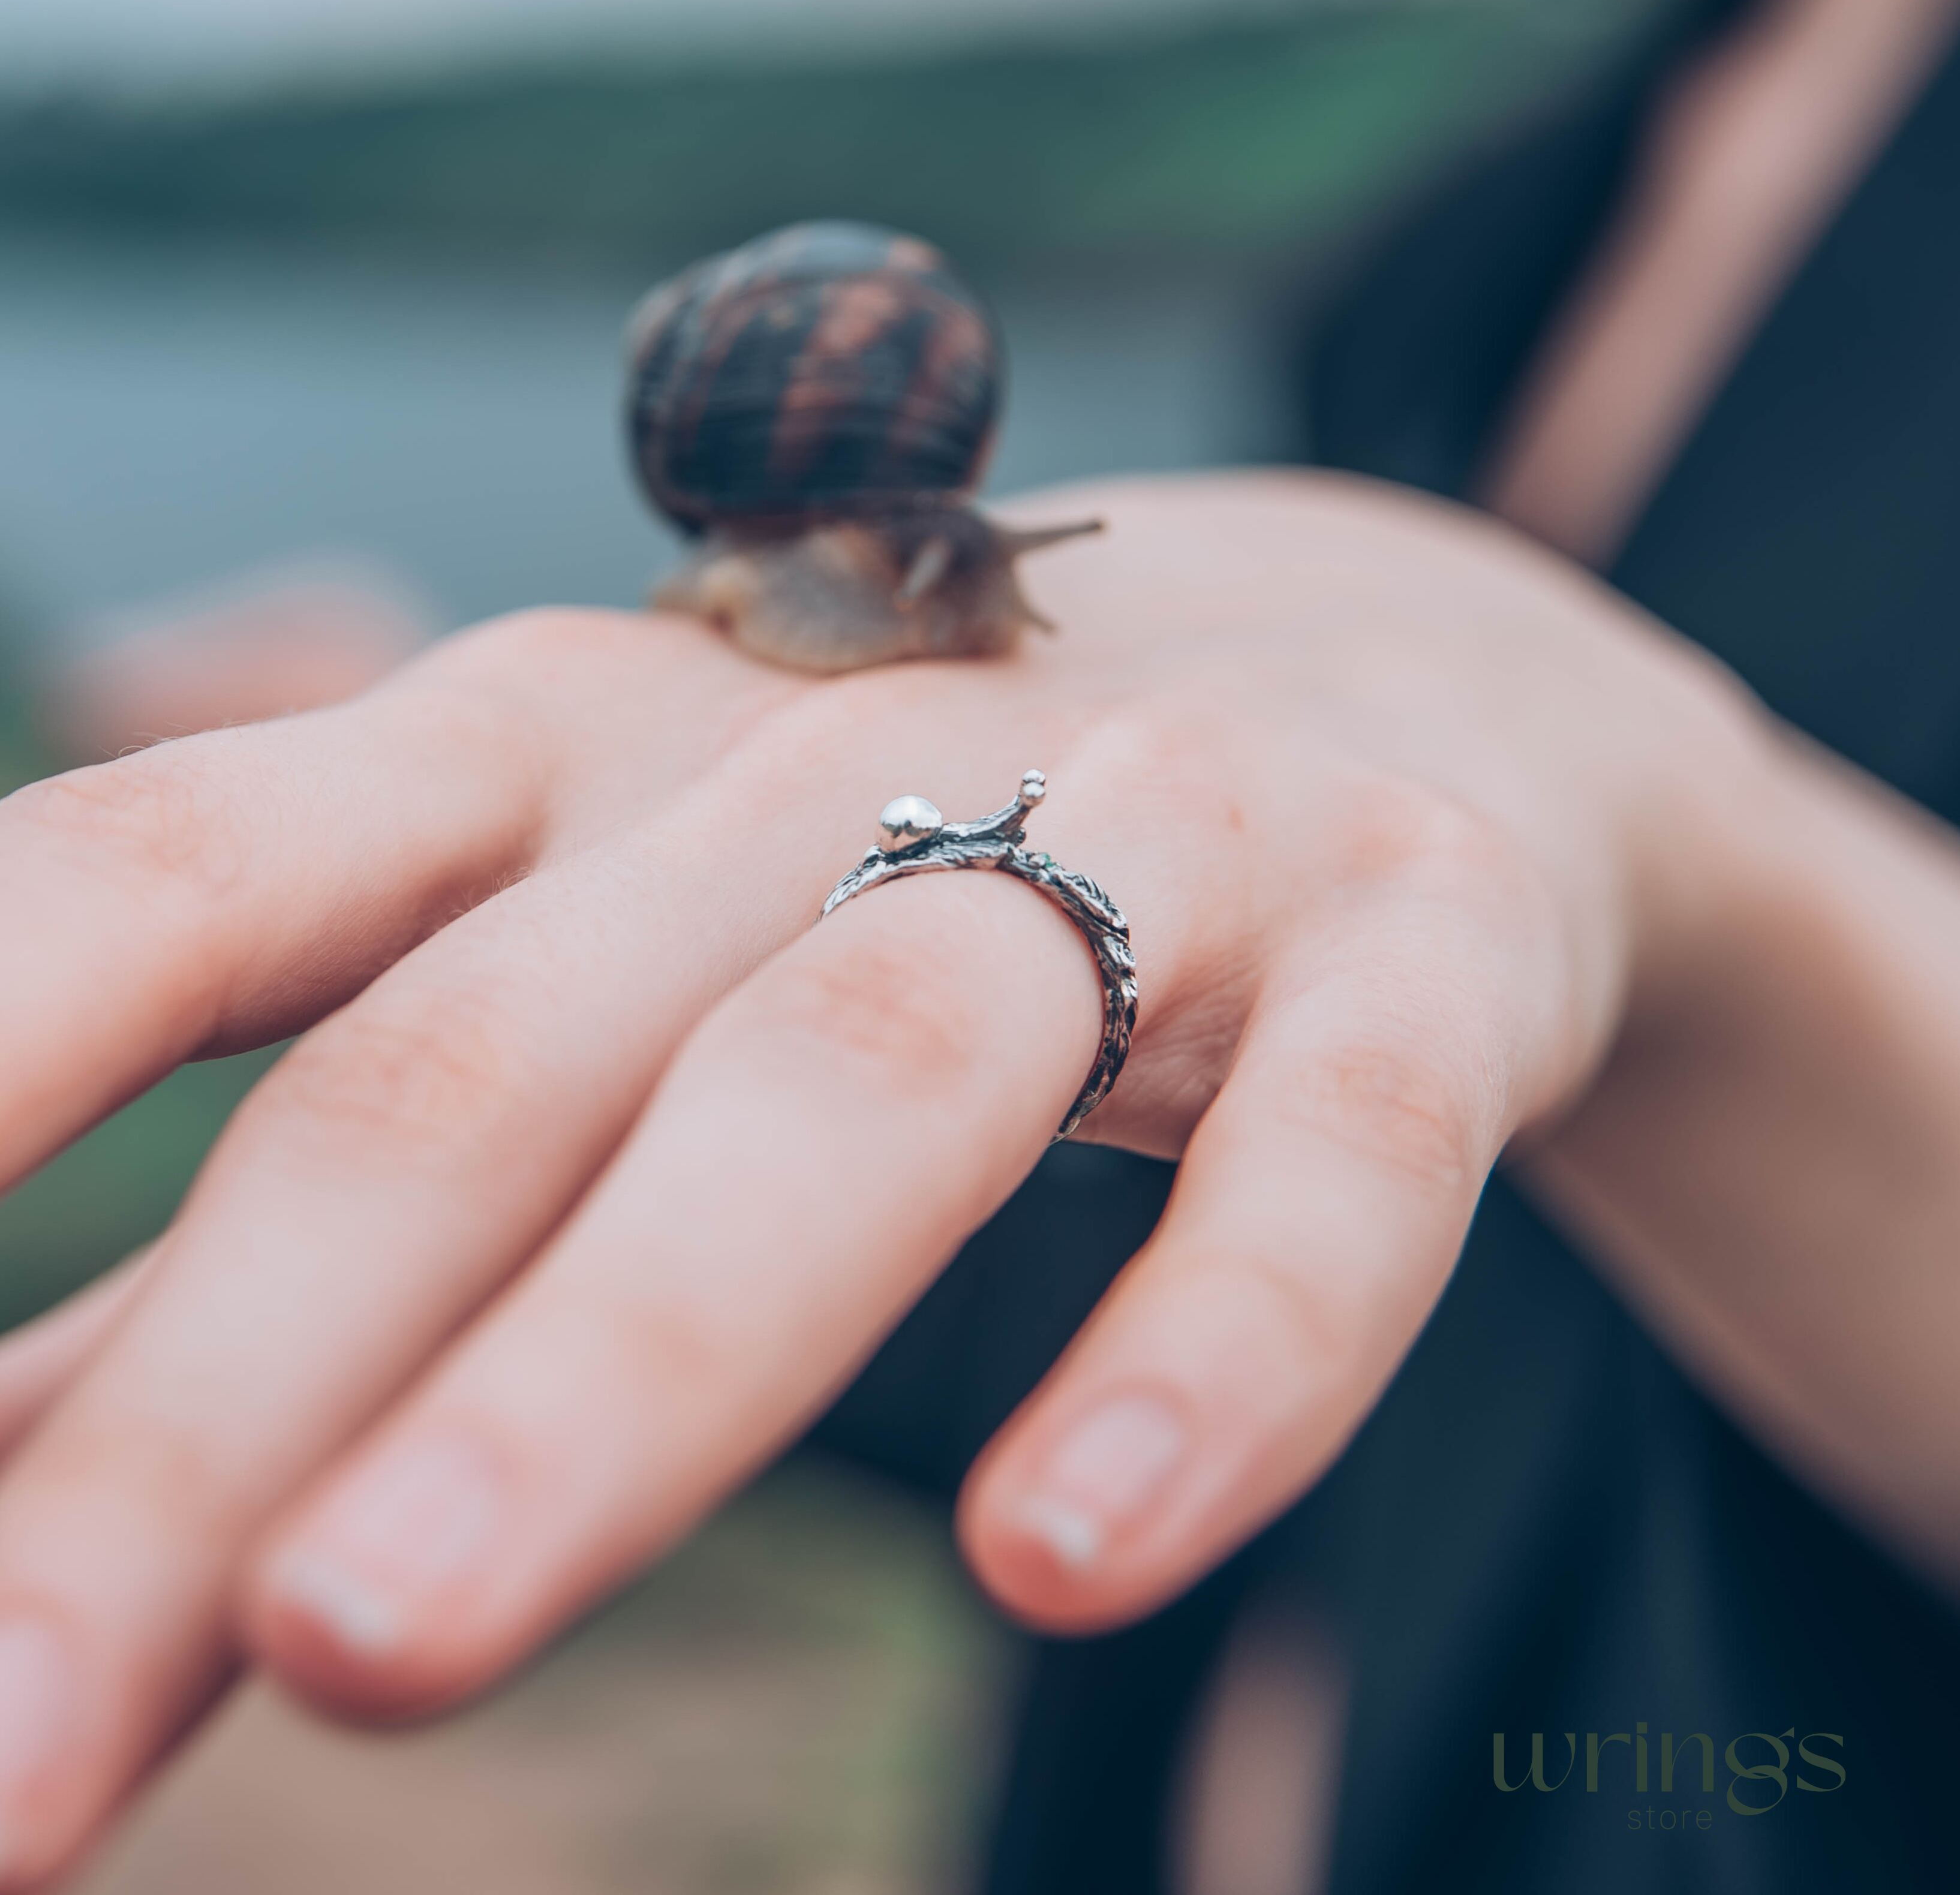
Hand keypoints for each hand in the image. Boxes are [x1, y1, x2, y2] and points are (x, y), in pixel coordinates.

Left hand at [0, 474, 1762, 1881]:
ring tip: (379, 1656)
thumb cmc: (898, 879)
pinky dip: (1212, 1343)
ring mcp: (1147, 823)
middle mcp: (812, 761)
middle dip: (230, 1405)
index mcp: (549, 756)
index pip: (186, 872)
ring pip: (864, 1074)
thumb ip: (282, 1261)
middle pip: (488, 1061)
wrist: (1384, 690)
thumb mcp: (577, 1004)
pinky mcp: (1415, 933)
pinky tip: (1072, 1555)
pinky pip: (1332, 1146)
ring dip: (624, 1361)